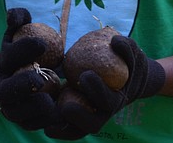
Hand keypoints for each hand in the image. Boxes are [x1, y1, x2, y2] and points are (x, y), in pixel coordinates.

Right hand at [0, 8, 59, 130]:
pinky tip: (62, 112)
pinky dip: (46, 120)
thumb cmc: (23, 50)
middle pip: (7, 92)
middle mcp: (3, 88)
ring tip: (53, 99)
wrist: (18, 77)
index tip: (42, 44)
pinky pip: (34, 125)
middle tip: (41, 80)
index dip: (23, 50)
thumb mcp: (19, 32)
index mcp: (3, 64)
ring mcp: (12, 108)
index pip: (9, 57)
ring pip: (19, 113)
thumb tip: (16, 15)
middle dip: (23, 86)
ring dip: (35, 108)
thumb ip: (19, 18)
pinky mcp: (24, 121)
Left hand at [45, 35, 165, 137]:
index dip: (97, 91)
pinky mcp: (78, 118)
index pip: (108, 101)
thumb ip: (126, 46)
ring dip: (63, 129)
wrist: (126, 77)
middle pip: (93, 123)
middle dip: (79, 116)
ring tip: (47, 124)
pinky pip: (68, 128)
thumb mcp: (130, 52)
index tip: (85, 75)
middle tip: (64, 106)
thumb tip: (115, 42)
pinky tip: (42, 122)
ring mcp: (91, 117)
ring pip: (78, 130)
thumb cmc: (127, 61)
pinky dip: (57, 128)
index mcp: (118, 99)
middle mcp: (104, 113)